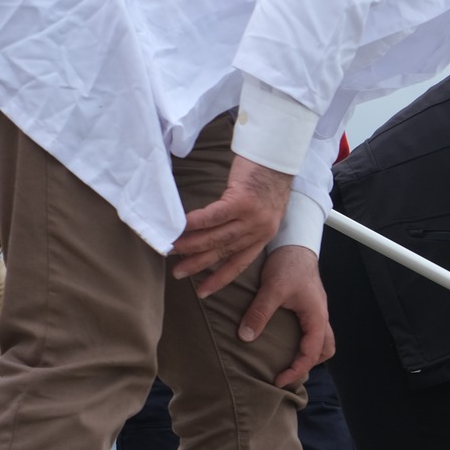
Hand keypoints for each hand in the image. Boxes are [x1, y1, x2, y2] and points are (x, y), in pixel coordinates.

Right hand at [170, 155, 292, 294]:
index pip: (240, 263)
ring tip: (172, 249)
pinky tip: (181, 227)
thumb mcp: (259, 210)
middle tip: (178, 272)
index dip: (221, 278)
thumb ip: (242, 225)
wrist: (276, 157)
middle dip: (199, 263)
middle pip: (224, 252)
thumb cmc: (263, 180)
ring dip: (192, 245)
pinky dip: (195, 223)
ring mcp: (252, 217)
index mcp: (264, 235)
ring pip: (217, 236)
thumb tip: (214, 235)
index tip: (203, 292)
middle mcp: (260, 230)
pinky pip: (214, 217)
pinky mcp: (242, 201)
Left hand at [240, 247, 333, 388]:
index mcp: (316, 317)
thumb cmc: (289, 265)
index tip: (278, 380)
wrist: (295, 244)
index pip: (311, 353)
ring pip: (321, 340)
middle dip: (309, 364)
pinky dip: (303, 340)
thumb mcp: (272, 290)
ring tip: (288, 359)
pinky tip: (285, 338)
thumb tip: (246, 337)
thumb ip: (259, 313)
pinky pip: (311, 330)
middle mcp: (320, 316)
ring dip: (308, 352)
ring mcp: (316, 311)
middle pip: (325, 350)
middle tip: (286, 372)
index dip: (295, 370)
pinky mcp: (308, 305)